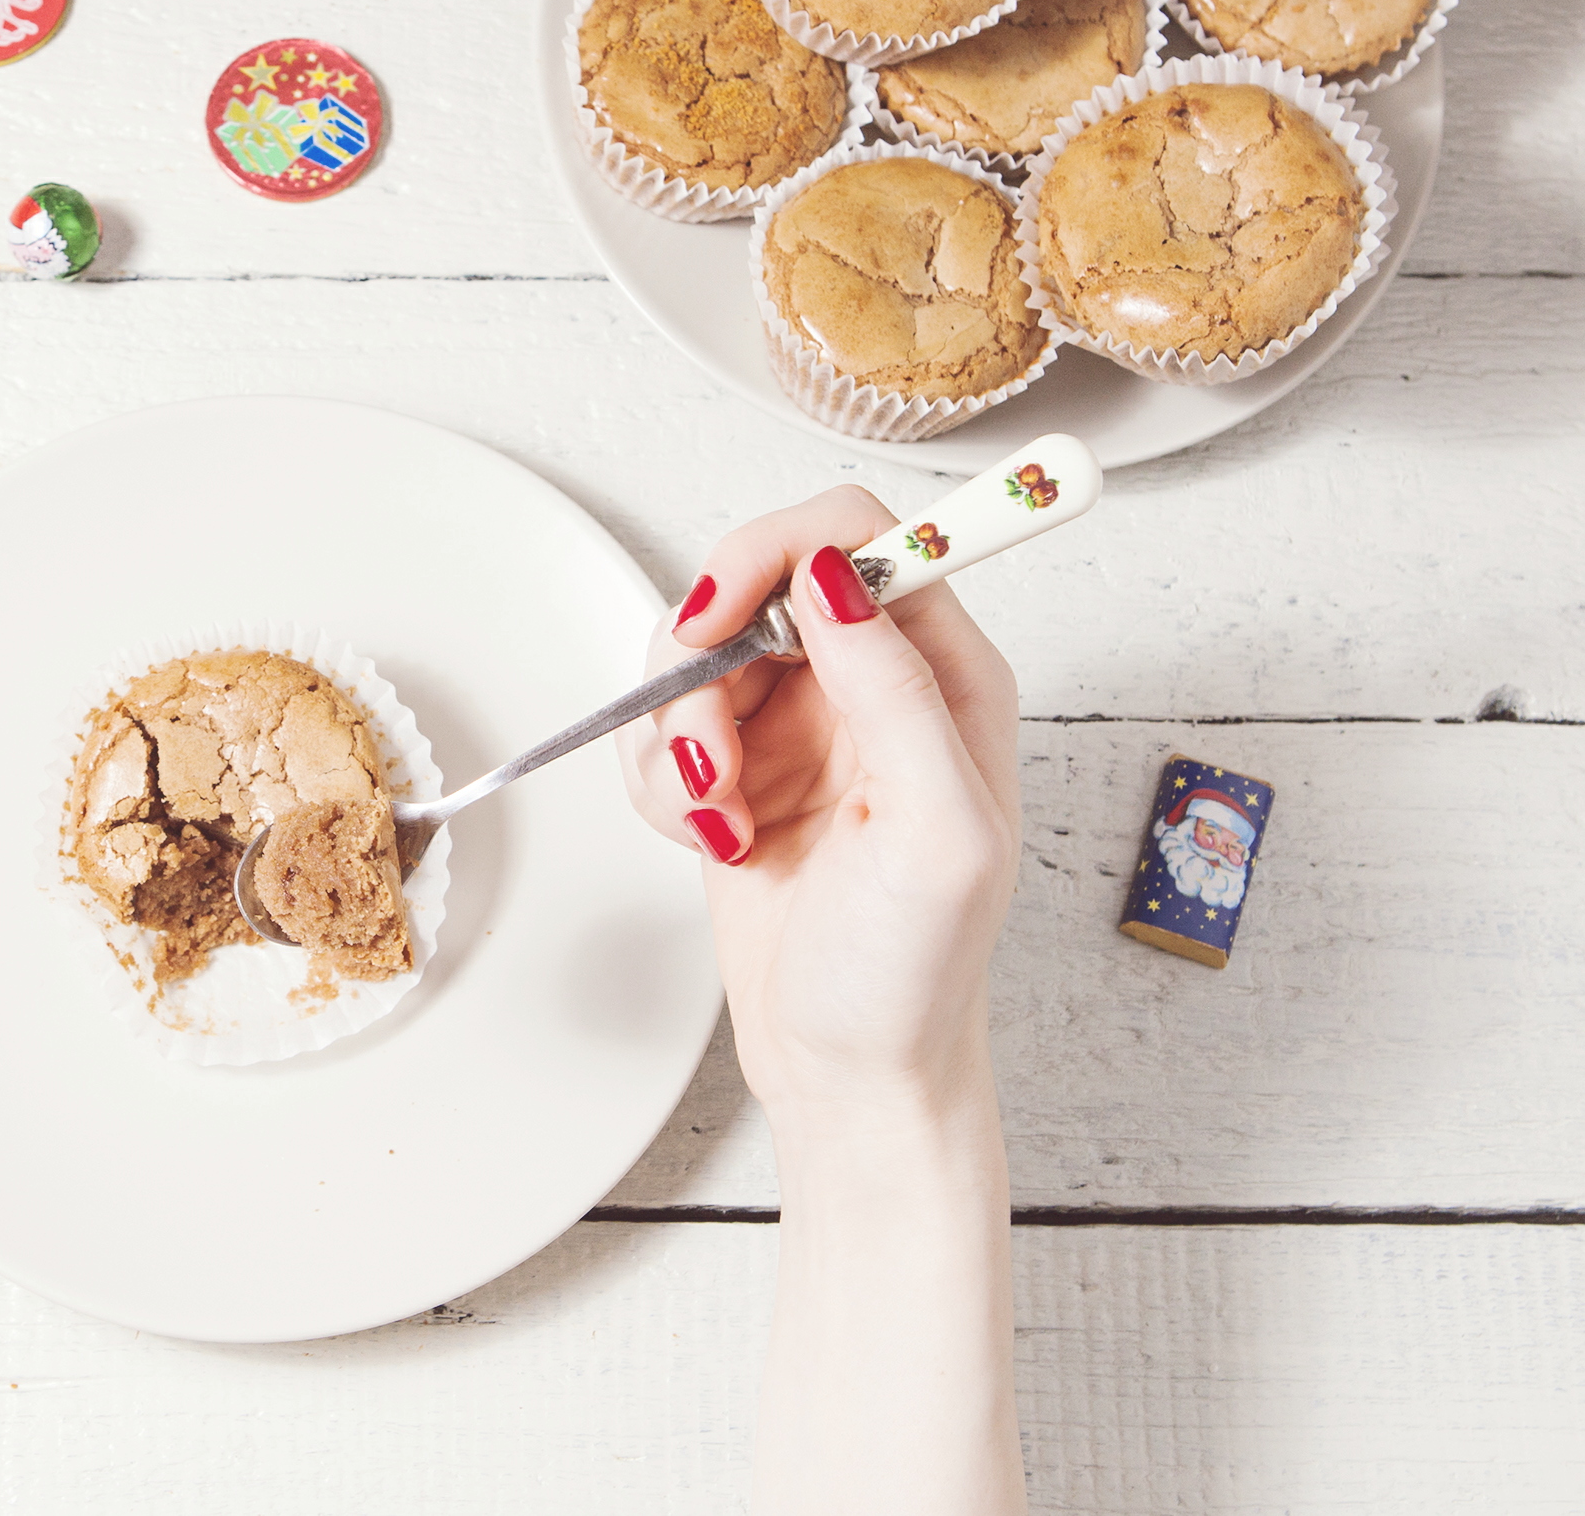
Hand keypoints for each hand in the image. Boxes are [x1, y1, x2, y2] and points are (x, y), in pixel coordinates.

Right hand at [617, 486, 1020, 1118]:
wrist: (849, 1071)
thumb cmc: (913, 976)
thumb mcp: (936, 836)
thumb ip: (897, 693)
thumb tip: (834, 575)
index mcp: (947, 675)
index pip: (853, 536)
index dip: (771, 554)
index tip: (717, 619)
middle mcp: (873, 681)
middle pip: (752, 584)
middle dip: (705, 670)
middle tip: (713, 765)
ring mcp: (801, 723)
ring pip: (692, 654)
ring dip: (677, 739)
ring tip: (719, 823)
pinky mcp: (739, 767)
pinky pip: (662, 724)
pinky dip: (660, 781)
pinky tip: (708, 841)